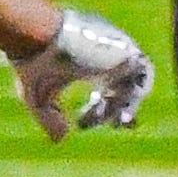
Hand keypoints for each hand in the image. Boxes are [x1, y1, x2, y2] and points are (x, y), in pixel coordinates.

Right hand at [12, 4, 153, 139]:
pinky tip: (109, 102)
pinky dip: (132, 93)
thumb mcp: (37, 98)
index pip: (110, 85)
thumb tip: (60, 140)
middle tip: (113, 125)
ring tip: (106, 117)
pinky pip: (142, 76)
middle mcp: (107, 55)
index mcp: (88, 62)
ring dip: (124, 105)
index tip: (100, 123)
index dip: (111, 106)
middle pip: (126, 86)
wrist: (40, 36)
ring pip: (135, 84)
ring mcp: (118, 50)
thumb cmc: (35, 63)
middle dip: (119, 109)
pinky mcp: (126, 49)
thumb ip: (49, 119)